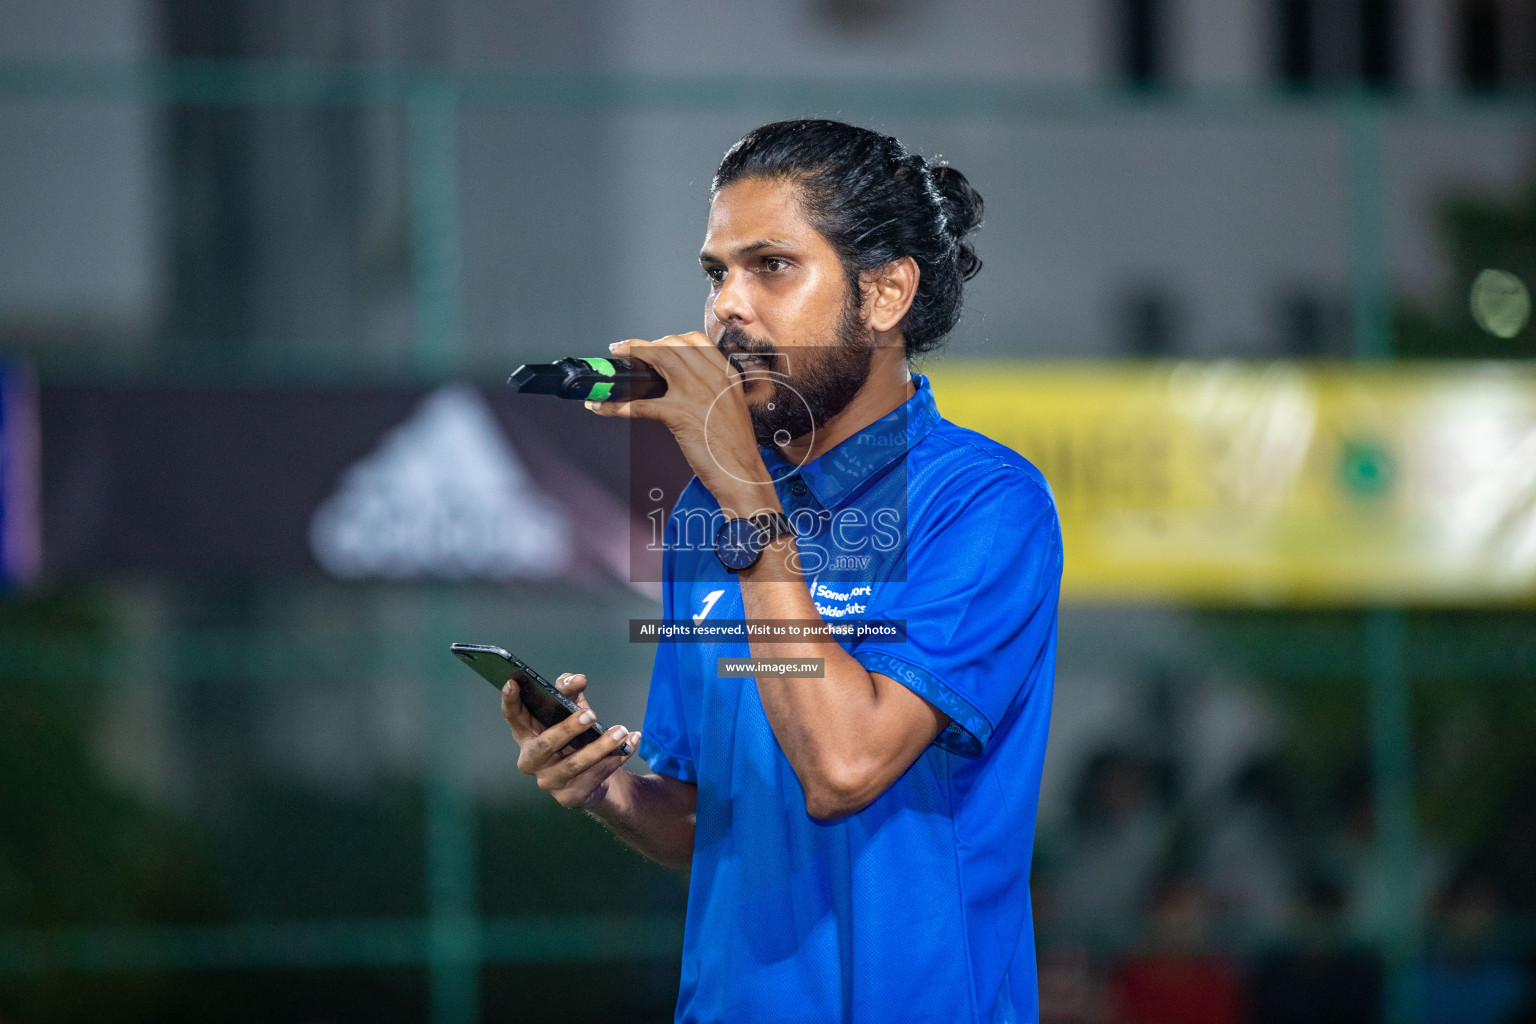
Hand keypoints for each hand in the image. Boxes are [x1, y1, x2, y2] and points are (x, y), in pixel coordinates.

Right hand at [502, 672, 639, 808]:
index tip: (514, 682)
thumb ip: (570, 693)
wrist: (592, 779)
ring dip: (601, 746)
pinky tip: (630, 745)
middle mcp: (531, 759)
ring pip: (575, 763)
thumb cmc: (575, 738)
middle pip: (545, 744)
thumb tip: (577, 679)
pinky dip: (615, 759)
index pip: (513, 715)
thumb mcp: (571, 711)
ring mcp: (548, 780)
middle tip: (592, 715)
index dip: (510, 700)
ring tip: (621, 732)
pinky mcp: (569, 796)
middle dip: (568, 729)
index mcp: (526, 734)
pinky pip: (594, 776)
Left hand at [586, 334, 777, 516]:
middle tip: (628, 350)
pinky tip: (603, 406)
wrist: (742, 474)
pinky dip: (617, 405)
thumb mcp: (731, 407)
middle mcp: (712, 378)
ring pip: (659, 359)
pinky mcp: (680, 414)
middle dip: (646, 344)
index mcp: (726, 375)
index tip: (656, 343)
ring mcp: (696, 394)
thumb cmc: (735, 448)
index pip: (695, 341)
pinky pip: (641, 403)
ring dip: (632, 354)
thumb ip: (712, 390)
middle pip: (674, 344)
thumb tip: (682, 385)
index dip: (670, 339)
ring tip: (616, 358)